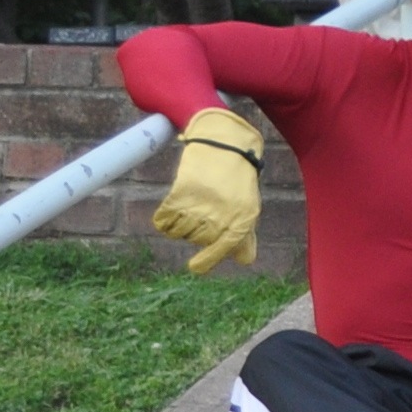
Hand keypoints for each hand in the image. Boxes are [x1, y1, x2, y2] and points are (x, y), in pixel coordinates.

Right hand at [150, 106, 262, 274]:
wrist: (224, 143)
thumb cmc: (237, 179)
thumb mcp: (248, 205)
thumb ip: (244, 235)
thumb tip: (245, 261)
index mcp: (244, 218)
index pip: (225, 247)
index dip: (209, 259)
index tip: (194, 268)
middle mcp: (224, 214)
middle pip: (197, 240)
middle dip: (196, 229)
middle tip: (204, 207)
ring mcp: (202, 205)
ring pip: (180, 232)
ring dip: (180, 223)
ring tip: (192, 203)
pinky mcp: (181, 194)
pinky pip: (164, 221)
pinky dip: (164, 219)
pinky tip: (173, 205)